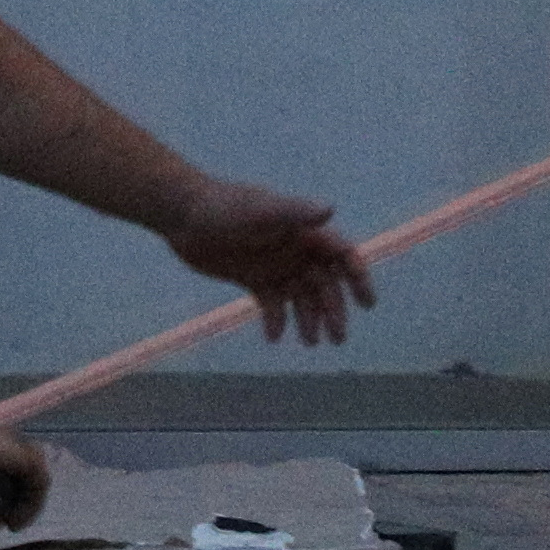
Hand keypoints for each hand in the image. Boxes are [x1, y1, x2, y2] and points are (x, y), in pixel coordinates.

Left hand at [169, 180, 374, 345]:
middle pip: (324, 284)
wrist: (182, 214)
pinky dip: (275, 320)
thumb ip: (294, 212)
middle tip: (336, 338)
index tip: (367, 304)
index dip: (357, 277)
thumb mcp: (261, 209)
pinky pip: (271, 303)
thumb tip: (330, 209)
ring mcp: (274, 265)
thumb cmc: (223, 207)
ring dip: (308, 319)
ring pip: (300, 297)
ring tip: (309, 342)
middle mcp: (295, 250)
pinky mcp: (253, 278)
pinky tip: (273, 336)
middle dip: (333, 310)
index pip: (342, 256)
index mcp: (304, 232)